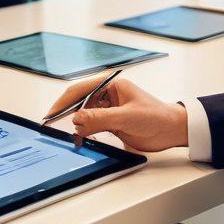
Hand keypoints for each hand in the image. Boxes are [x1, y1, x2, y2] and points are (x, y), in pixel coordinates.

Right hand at [44, 76, 188, 150]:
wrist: (173, 131)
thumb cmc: (156, 116)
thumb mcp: (127, 117)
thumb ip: (101, 118)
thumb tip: (77, 119)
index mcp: (110, 85)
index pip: (80, 90)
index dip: (63, 102)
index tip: (51, 114)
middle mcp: (106, 95)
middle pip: (79, 102)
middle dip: (66, 113)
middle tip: (52, 126)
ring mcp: (108, 109)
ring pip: (84, 116)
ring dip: (76, 125)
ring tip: (68, 136)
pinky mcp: (110, 123)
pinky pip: (91, 126)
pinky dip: (84, 132)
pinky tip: (81, 139)